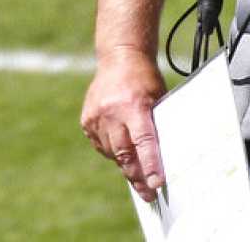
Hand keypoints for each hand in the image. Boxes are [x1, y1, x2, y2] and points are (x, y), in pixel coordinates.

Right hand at [80, 49, 166, 201]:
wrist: (120, 57)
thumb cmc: (145, 79)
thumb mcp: (158, 97)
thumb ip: (156, 125)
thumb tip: (162, 157)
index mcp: (134, 105)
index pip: (144, 141)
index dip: (150, 165)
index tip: (156, 184)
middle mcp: (112, 112)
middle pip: (125, 153)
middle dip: (137, 176)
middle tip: (148, 193)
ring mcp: (97, 117)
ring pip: (112, 153)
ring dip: (126, 163)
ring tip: (138, 170)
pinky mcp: (87, 120)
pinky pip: (102, 145)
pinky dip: (113, 150)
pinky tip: (122, 147)